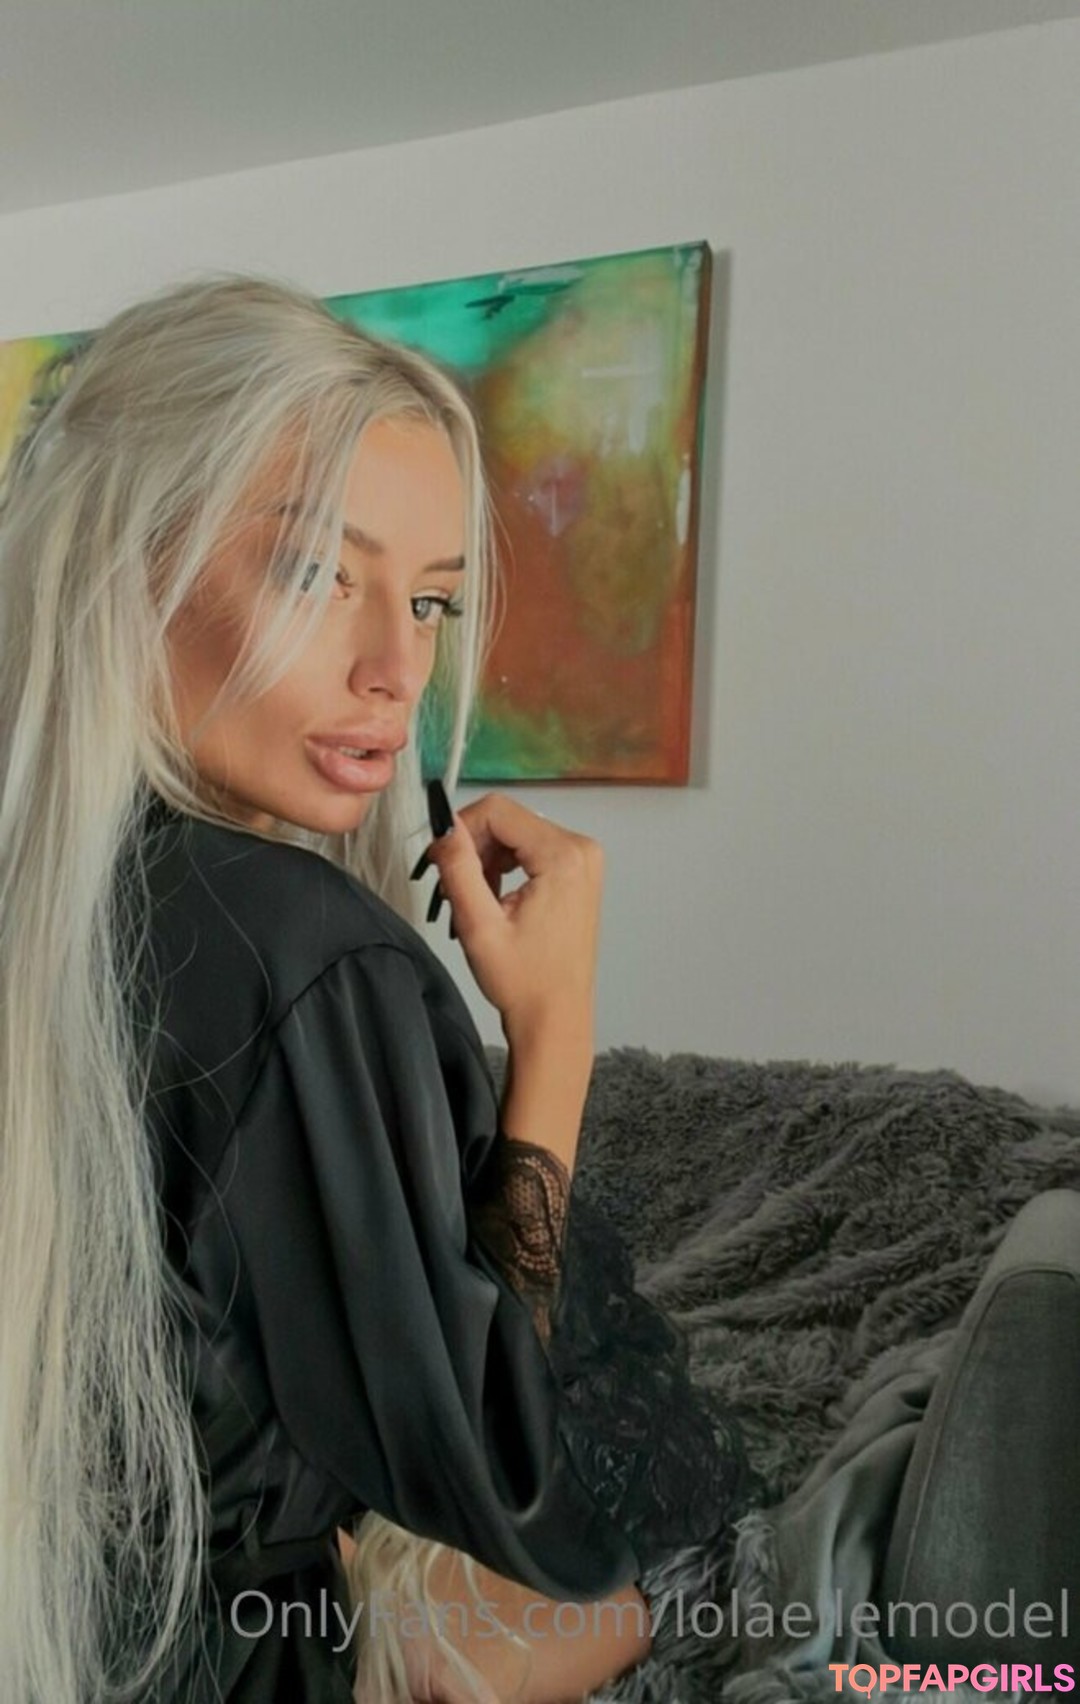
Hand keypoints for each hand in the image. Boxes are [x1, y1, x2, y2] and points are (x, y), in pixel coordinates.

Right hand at [421, 792, 602, 1046]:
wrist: (556, 1016)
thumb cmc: (523, 981)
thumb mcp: (478, 923)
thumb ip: (458, 867)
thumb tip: (443, 827)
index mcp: (563, 857)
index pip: (498, 810)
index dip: (459, 828)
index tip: (439, 859)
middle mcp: (581, 850)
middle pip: (508, 820)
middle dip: (472, 846)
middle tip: (450, 885)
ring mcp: (583, 861)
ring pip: (516, 833)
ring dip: (486, 858)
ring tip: (472, 897)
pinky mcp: (578, 873)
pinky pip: (531, 849)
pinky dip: (505, 866)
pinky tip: (493, 897)